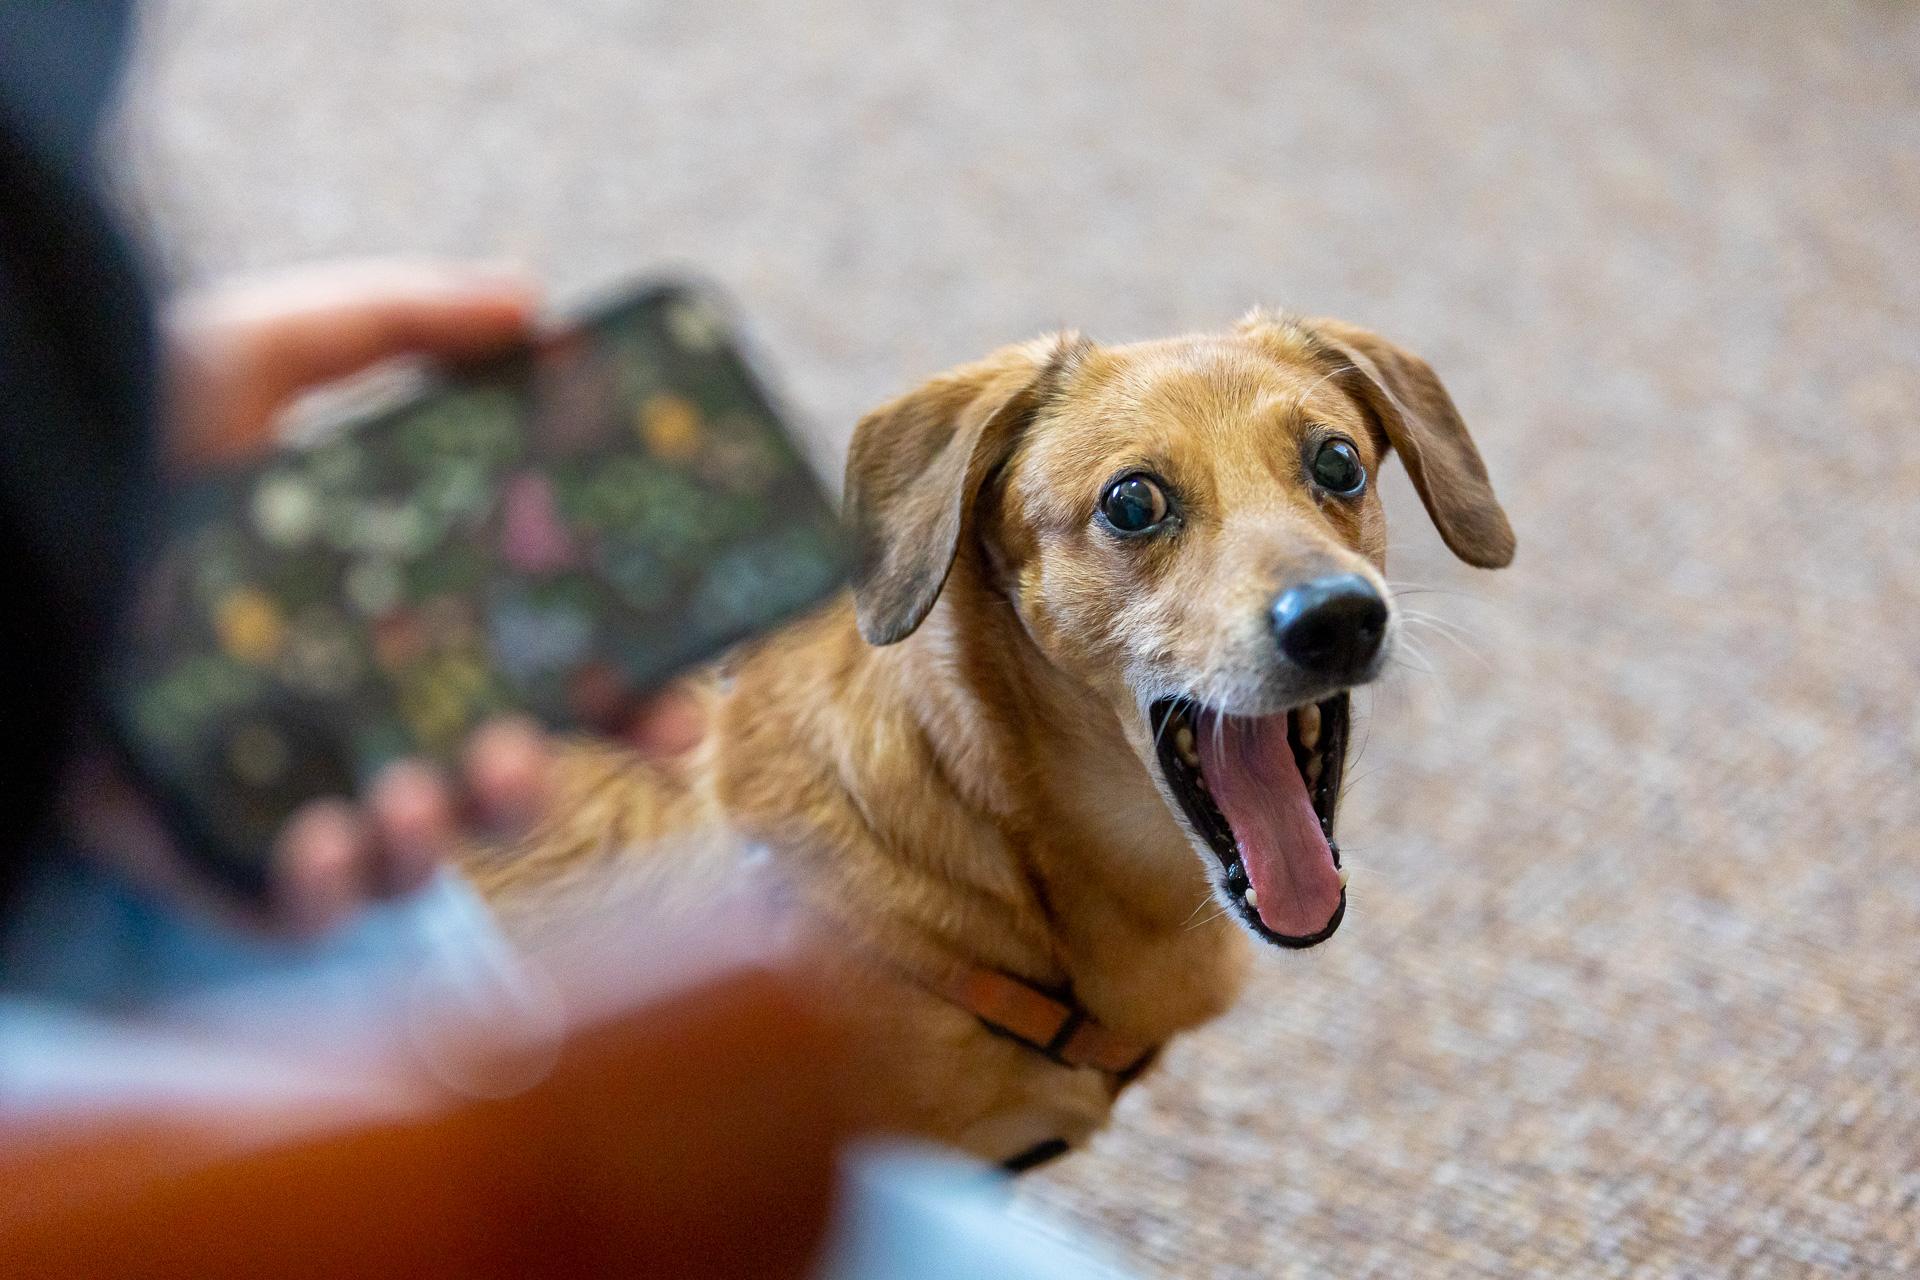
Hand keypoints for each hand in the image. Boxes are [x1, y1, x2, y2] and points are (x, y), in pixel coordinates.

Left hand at [69, 261, 707, 933]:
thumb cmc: (102, 440)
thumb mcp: (253, 352)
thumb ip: (393, 318)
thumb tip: (535, 302)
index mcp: (398, 612)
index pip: (541, 671)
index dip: (620, 698)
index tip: (679, 705)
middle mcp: (357, 704)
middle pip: (494, 779)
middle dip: (537, 787)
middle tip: (525, 755)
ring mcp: (285, 782)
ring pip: (408, 856)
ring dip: (438, 840)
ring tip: (413, 794)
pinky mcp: (203, 850)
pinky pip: (289, 915)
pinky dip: (321, 894)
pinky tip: (322, 833)